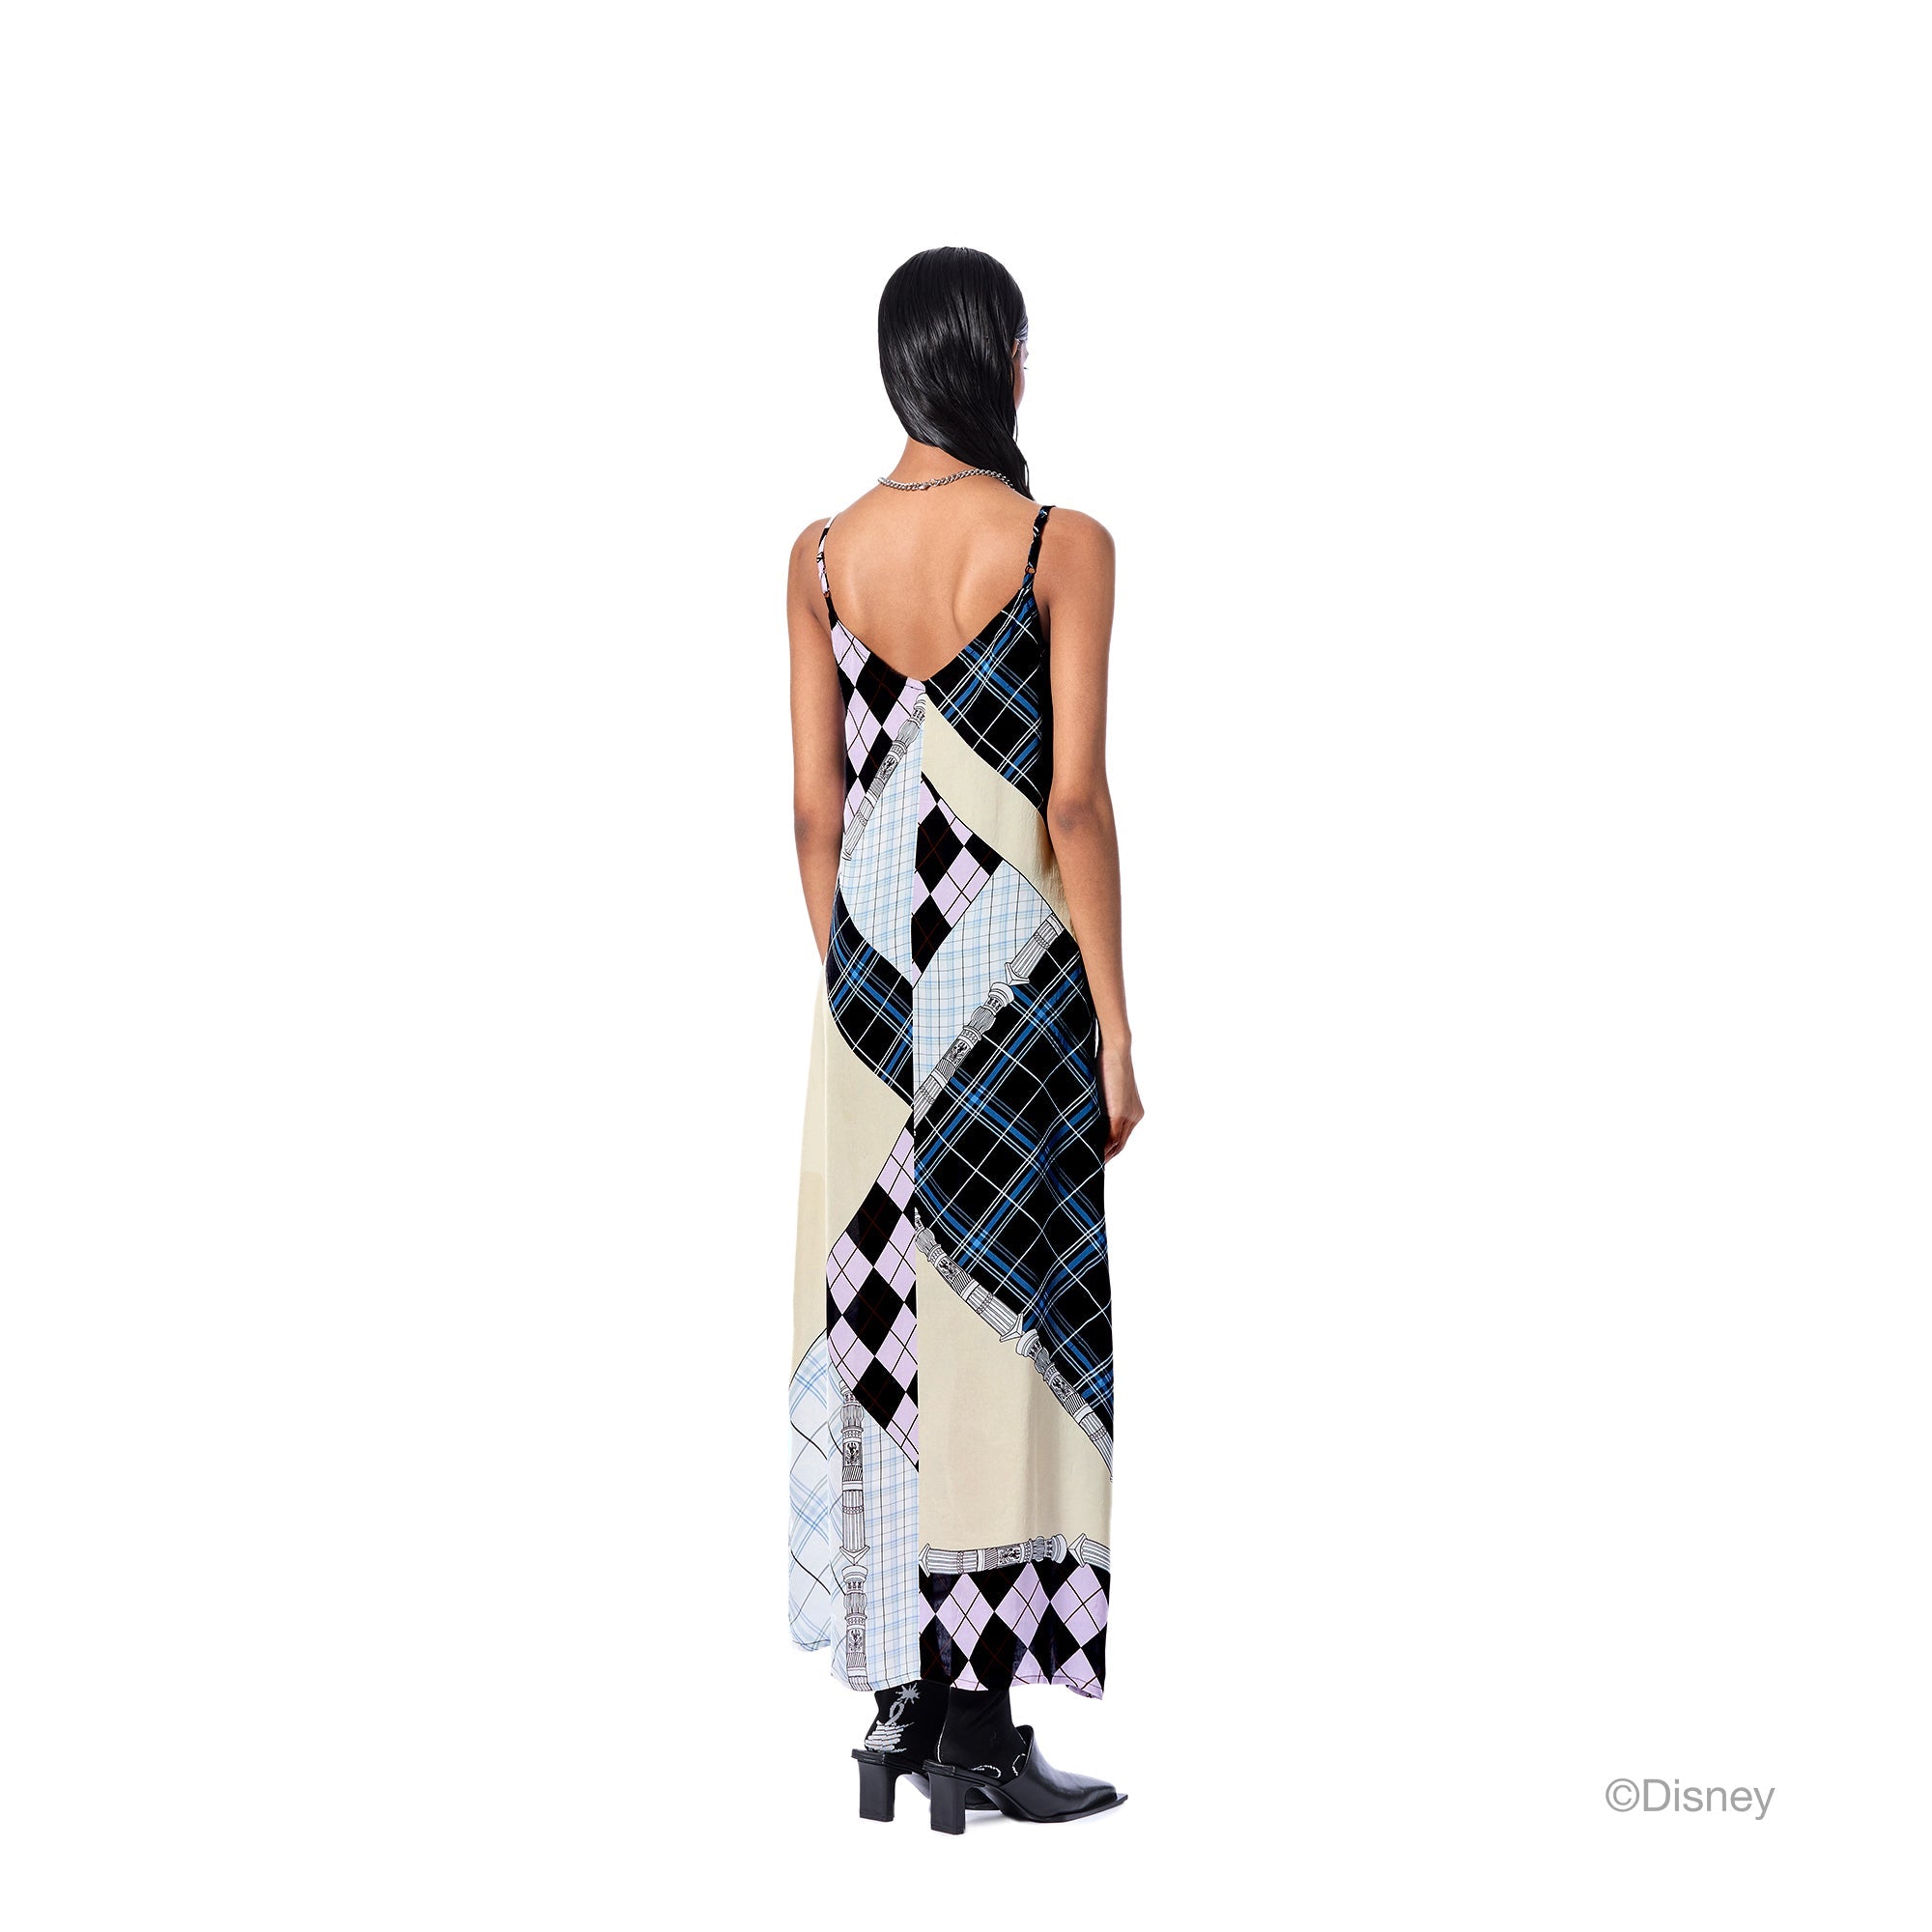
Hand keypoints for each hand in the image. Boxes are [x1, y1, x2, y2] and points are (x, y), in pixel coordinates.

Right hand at [1099, 1037, 1143, 1161]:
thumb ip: (1100, 1107)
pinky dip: (1102, 1149)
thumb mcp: (1104, 1090)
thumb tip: (1087, 1119)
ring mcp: (1129, 1116)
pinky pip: (1112, 1138)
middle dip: (1106, 1157)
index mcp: (1134, 1111)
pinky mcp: (1120, 1113)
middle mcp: (1135, 1116)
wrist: (1115, 1049)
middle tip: (1090, 1168)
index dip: (1109, 1149)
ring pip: (1117, 1144)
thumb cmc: (1106, 1063)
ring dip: (1103, 1156)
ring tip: (1087, 1166)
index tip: (1095, 1158)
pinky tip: (1091, 1155)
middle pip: (1120, 1145)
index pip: (1121, 1137)